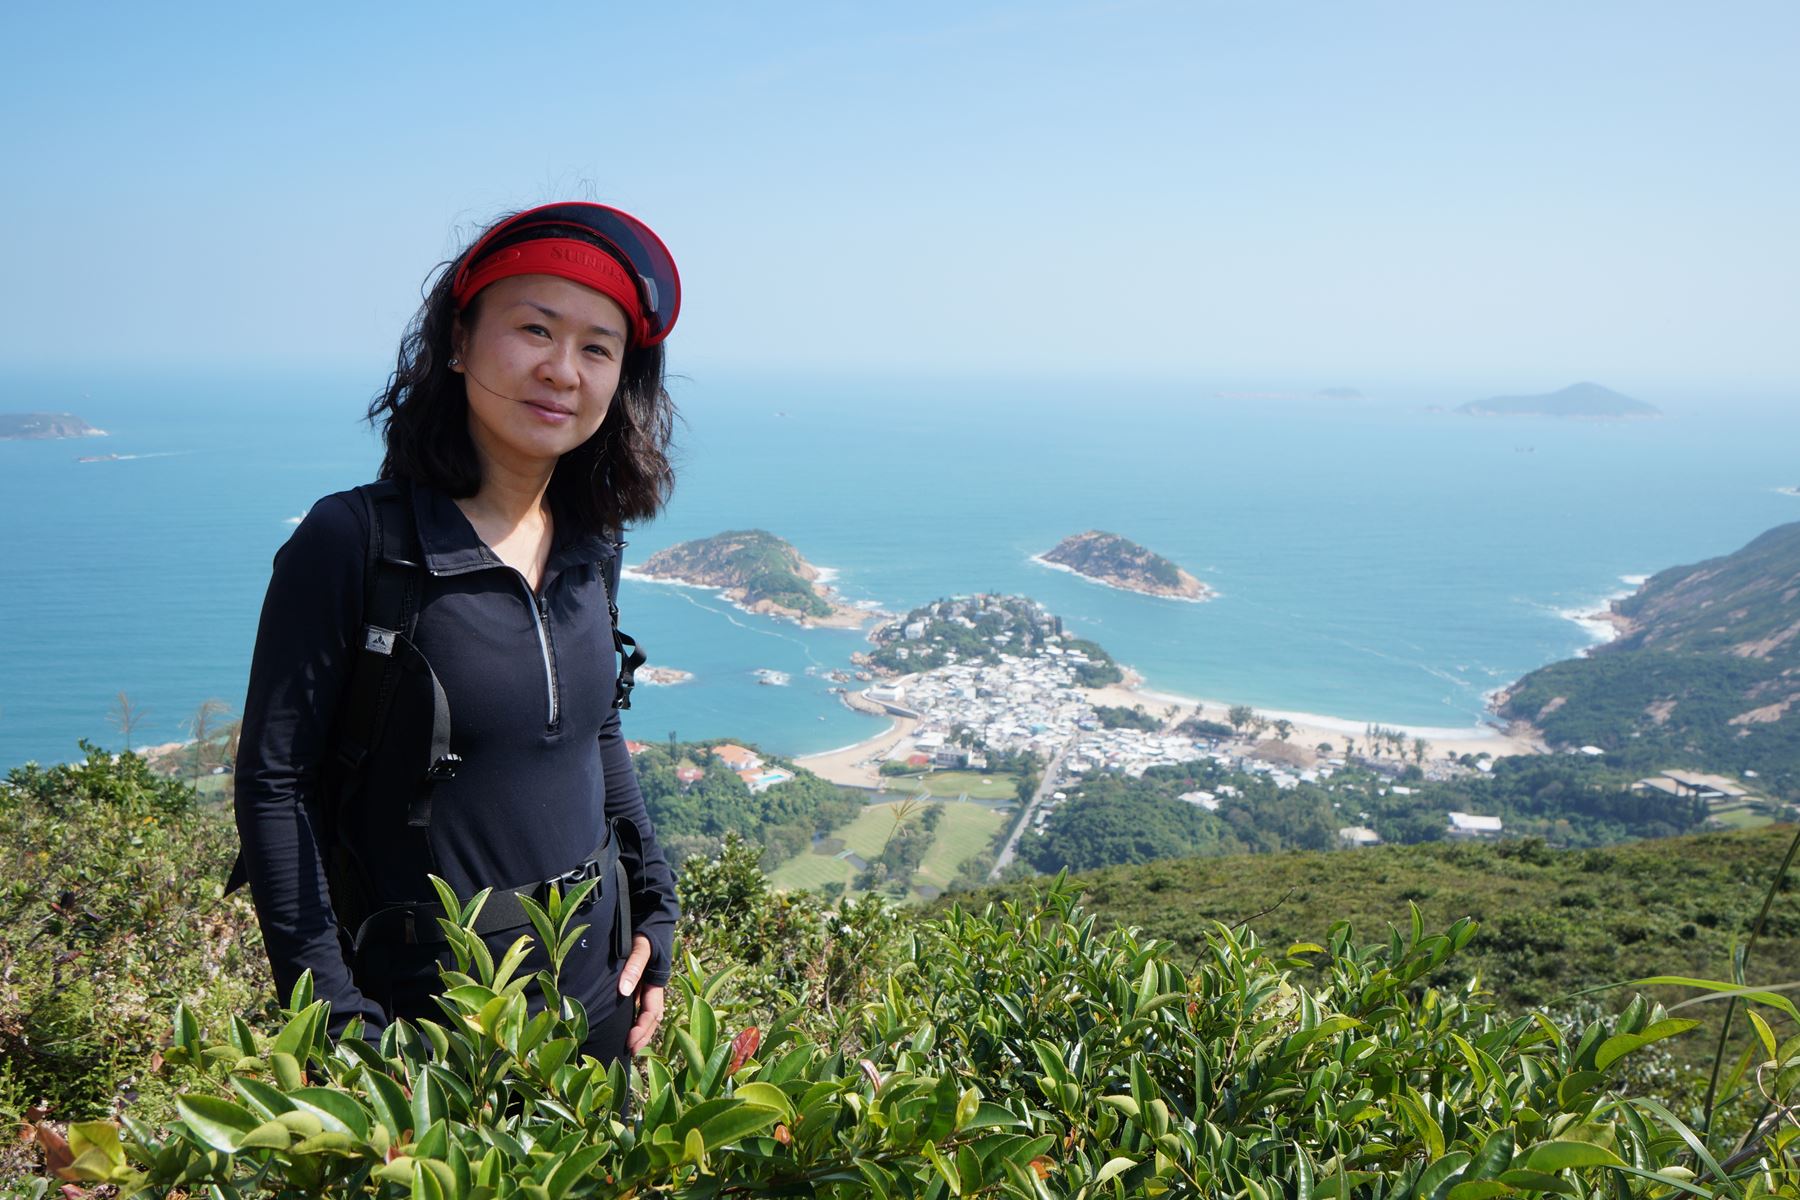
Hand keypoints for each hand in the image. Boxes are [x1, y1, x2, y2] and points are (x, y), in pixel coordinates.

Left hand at [618, 933, 665, 1053]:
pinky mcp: (639, 981)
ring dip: (640, 1029)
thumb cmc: (646, 931)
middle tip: (629, 1051)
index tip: (629, 1044)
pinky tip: (623, 1023)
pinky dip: (634, 1017)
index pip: (652, 1014)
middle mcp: (652, 987)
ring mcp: (646, 985)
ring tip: (628, 1044)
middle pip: (652, 1019)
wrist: (651, 915)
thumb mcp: (641, 947)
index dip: (642, 1031)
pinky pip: (638, 1004)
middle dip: (643, 1036)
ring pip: (647, 1013)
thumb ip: (634, 966)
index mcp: (656, 983)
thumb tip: (625, 991)